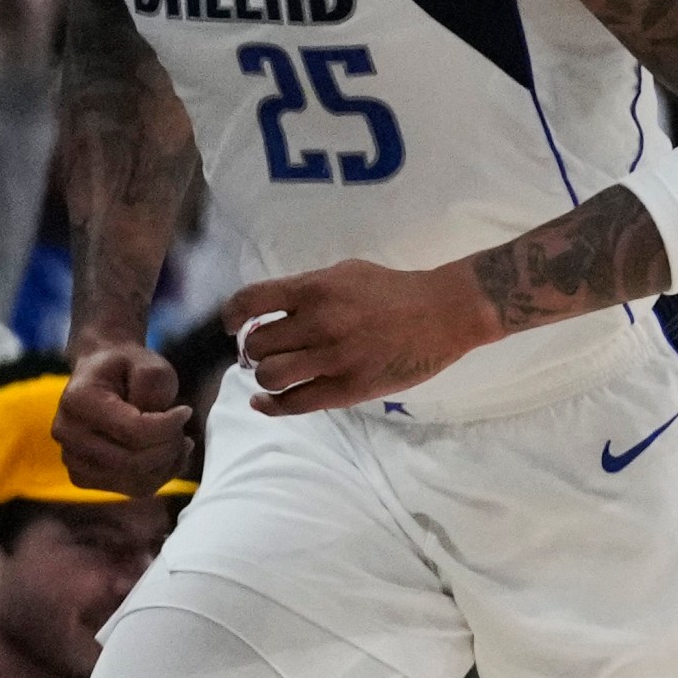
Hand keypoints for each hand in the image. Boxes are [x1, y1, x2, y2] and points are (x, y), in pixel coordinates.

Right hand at [57, 342, 197, 494]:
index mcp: (78, 401)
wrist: (104, 376)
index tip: (186, 411)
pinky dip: (159, 475)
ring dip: (167, 463)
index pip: (133, 431)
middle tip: (182, 429)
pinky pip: (133, 489)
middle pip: (133, 462)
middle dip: (170, 447)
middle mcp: (66, 433)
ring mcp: (72, 459)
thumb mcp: (149, 364)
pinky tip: (167, 454)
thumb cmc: (129, 368)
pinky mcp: (85, 477)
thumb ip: (154, 387)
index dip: (170, 426)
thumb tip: (160, 427)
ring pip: (136, 481)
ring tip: (177, 440)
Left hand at [228, 258, 497, 415]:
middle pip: (257, 345)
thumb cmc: (394, 290)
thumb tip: (268, 314)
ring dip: (265, 375)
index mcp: (315, 290)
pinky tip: (265, 401)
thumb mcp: (345, 273)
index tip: (234, 326)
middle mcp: (319, 323)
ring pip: (270, 375)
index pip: (250, 303)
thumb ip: (306, 291)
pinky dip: (271, 405)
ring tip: (276, 372)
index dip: (232, 317)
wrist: (444, 313)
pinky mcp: (349, 388)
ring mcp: (334, 359)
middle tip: (267, 352)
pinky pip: (295, 403)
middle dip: (254, 350)